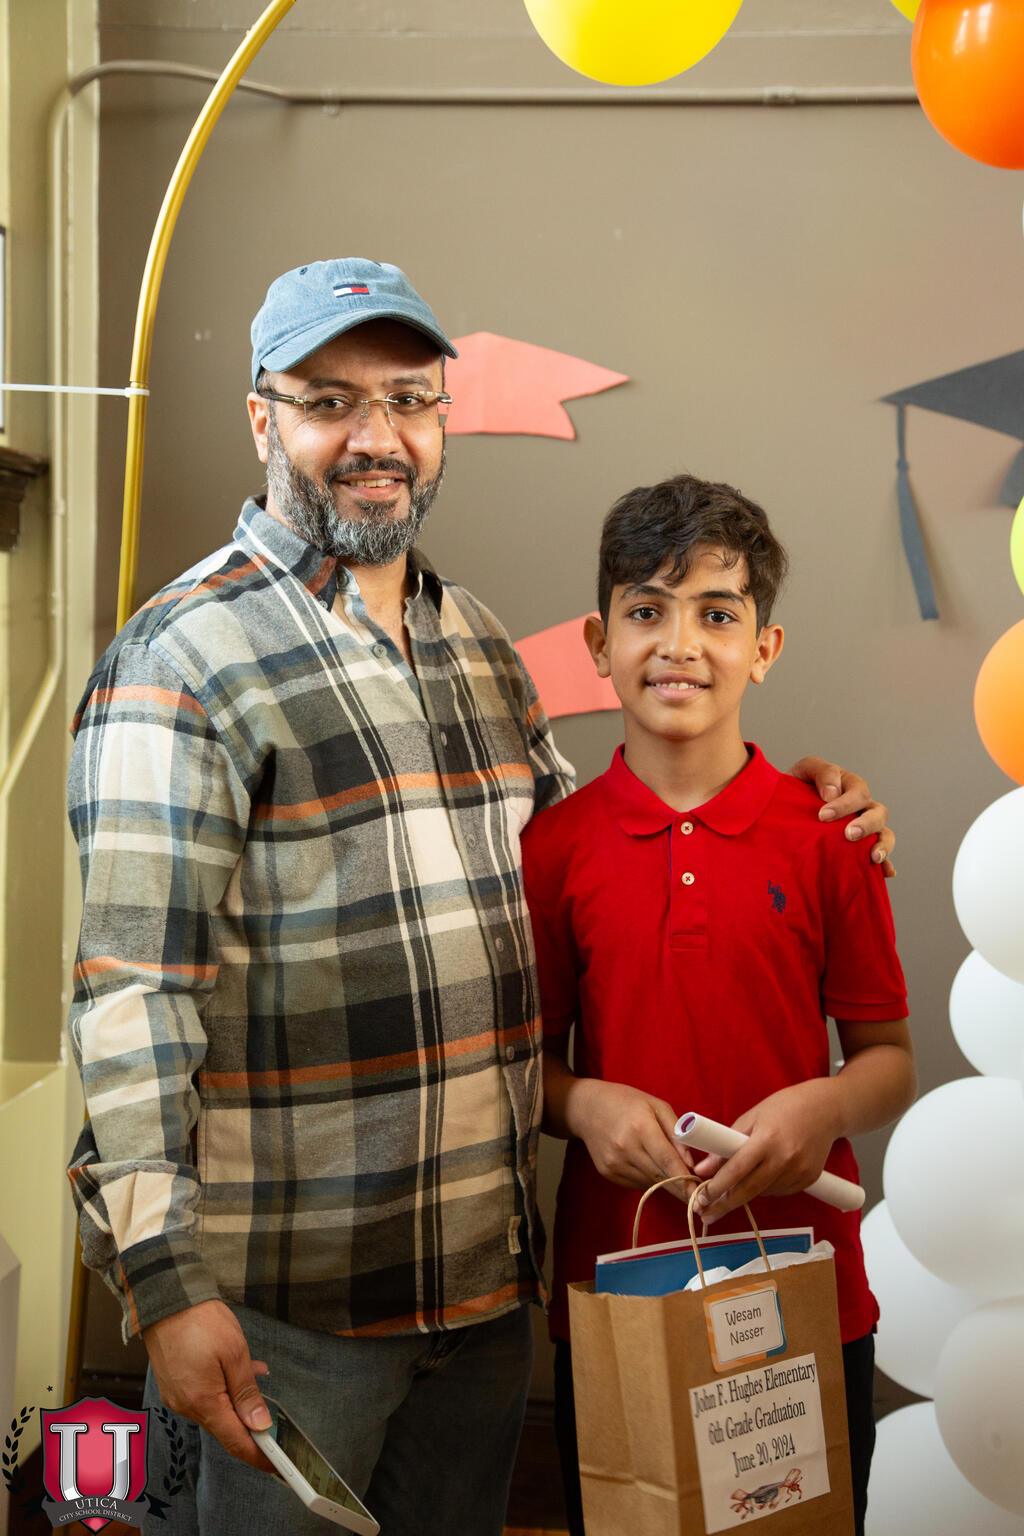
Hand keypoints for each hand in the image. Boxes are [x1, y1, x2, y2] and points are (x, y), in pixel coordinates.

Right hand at [143, 1299, 273, 1469]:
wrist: (166, 1299)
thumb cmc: (200, 1321)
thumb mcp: (234, 1353)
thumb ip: (247, 1391)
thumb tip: (260, 1424)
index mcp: (203, 1402)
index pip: (235, 1441)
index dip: (258, 1454)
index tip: (276, 1463)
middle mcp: (186, 1406)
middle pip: (224, 1426)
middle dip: (249, 1423)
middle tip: (273, 1417)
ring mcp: (177, 1396)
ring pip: (214, 1408)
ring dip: (236, 1399)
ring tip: (255, 1373)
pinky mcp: (174, 1384)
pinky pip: (203, 1395)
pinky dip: (221, 1388)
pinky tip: (233, 1369)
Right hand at [567, 1079, 695, 1194]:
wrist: (587, 1108)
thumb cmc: (626, 1102)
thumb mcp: (656, 1106)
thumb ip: (677, 1132)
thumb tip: (691, 1163)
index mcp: (641, 1127)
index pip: (667, 1161)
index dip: (685, 1180)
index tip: (699, 1194)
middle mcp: (625, 1148)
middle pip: (660, 1177)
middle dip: (680, 1189)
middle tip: (698, 1197)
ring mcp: (614, 1163)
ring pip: (649, 1184)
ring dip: (665, 1184)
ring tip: (674, 1176)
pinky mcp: (607, 1173)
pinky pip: (636, 1184)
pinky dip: (649, 1181)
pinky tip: (650, 1167)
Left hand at [689, 1082, 840, 1223]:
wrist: (825, 1109)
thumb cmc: (782, 1108)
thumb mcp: (750, 1118)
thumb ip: (726, 1143)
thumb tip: (702, 1169)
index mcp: (767, 1139)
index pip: (737, 1170)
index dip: (717, 1187)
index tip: (700, 1199)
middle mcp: (784, 1158)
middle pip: (749, 1190)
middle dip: (725, 1205)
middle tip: (705, 1215)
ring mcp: (799, 1171)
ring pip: (764, 1192)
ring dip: (746, 1194)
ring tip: (733, 1189)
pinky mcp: (809, 1179)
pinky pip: (780, 1191)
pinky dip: (766, 1188)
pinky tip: (763, 1176)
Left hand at [788, 756, 895, 876]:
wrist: (784, 809)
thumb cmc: (795, 788)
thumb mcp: (803, 772)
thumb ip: (820, 773)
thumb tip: (831, 793)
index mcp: (849, 784)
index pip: (857, 790)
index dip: (843, 804)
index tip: (823, 816)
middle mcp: (861, 806)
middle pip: (877, 812)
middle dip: (865, 824)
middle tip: (848, 835)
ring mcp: (864, 826)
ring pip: (885, 833)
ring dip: (882, 844)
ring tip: (873, 856)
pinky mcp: (862, 846)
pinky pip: (881, 855)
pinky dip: (886, 864)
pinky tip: (885, 872)